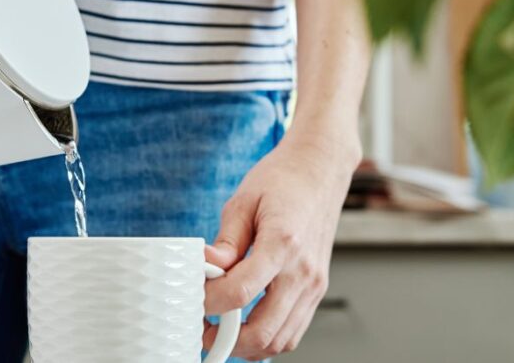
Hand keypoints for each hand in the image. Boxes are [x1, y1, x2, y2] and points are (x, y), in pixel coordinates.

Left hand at [202, 137, 358, 359]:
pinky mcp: (317, 289)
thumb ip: (226, 241)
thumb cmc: (283, 179)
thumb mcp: (243, 201)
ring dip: (247, 346)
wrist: (321, 169)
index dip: (209, 302)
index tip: (193, 299)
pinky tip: (246, 326)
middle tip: (202, 328)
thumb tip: (206, 267)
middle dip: (226, 338)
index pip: (241, 291)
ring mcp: (314, 284)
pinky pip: (293, 331)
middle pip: (264, 330)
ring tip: (221, 330)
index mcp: (283, 243)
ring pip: (281, 340)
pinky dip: (268, 338)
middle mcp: (304, 270)